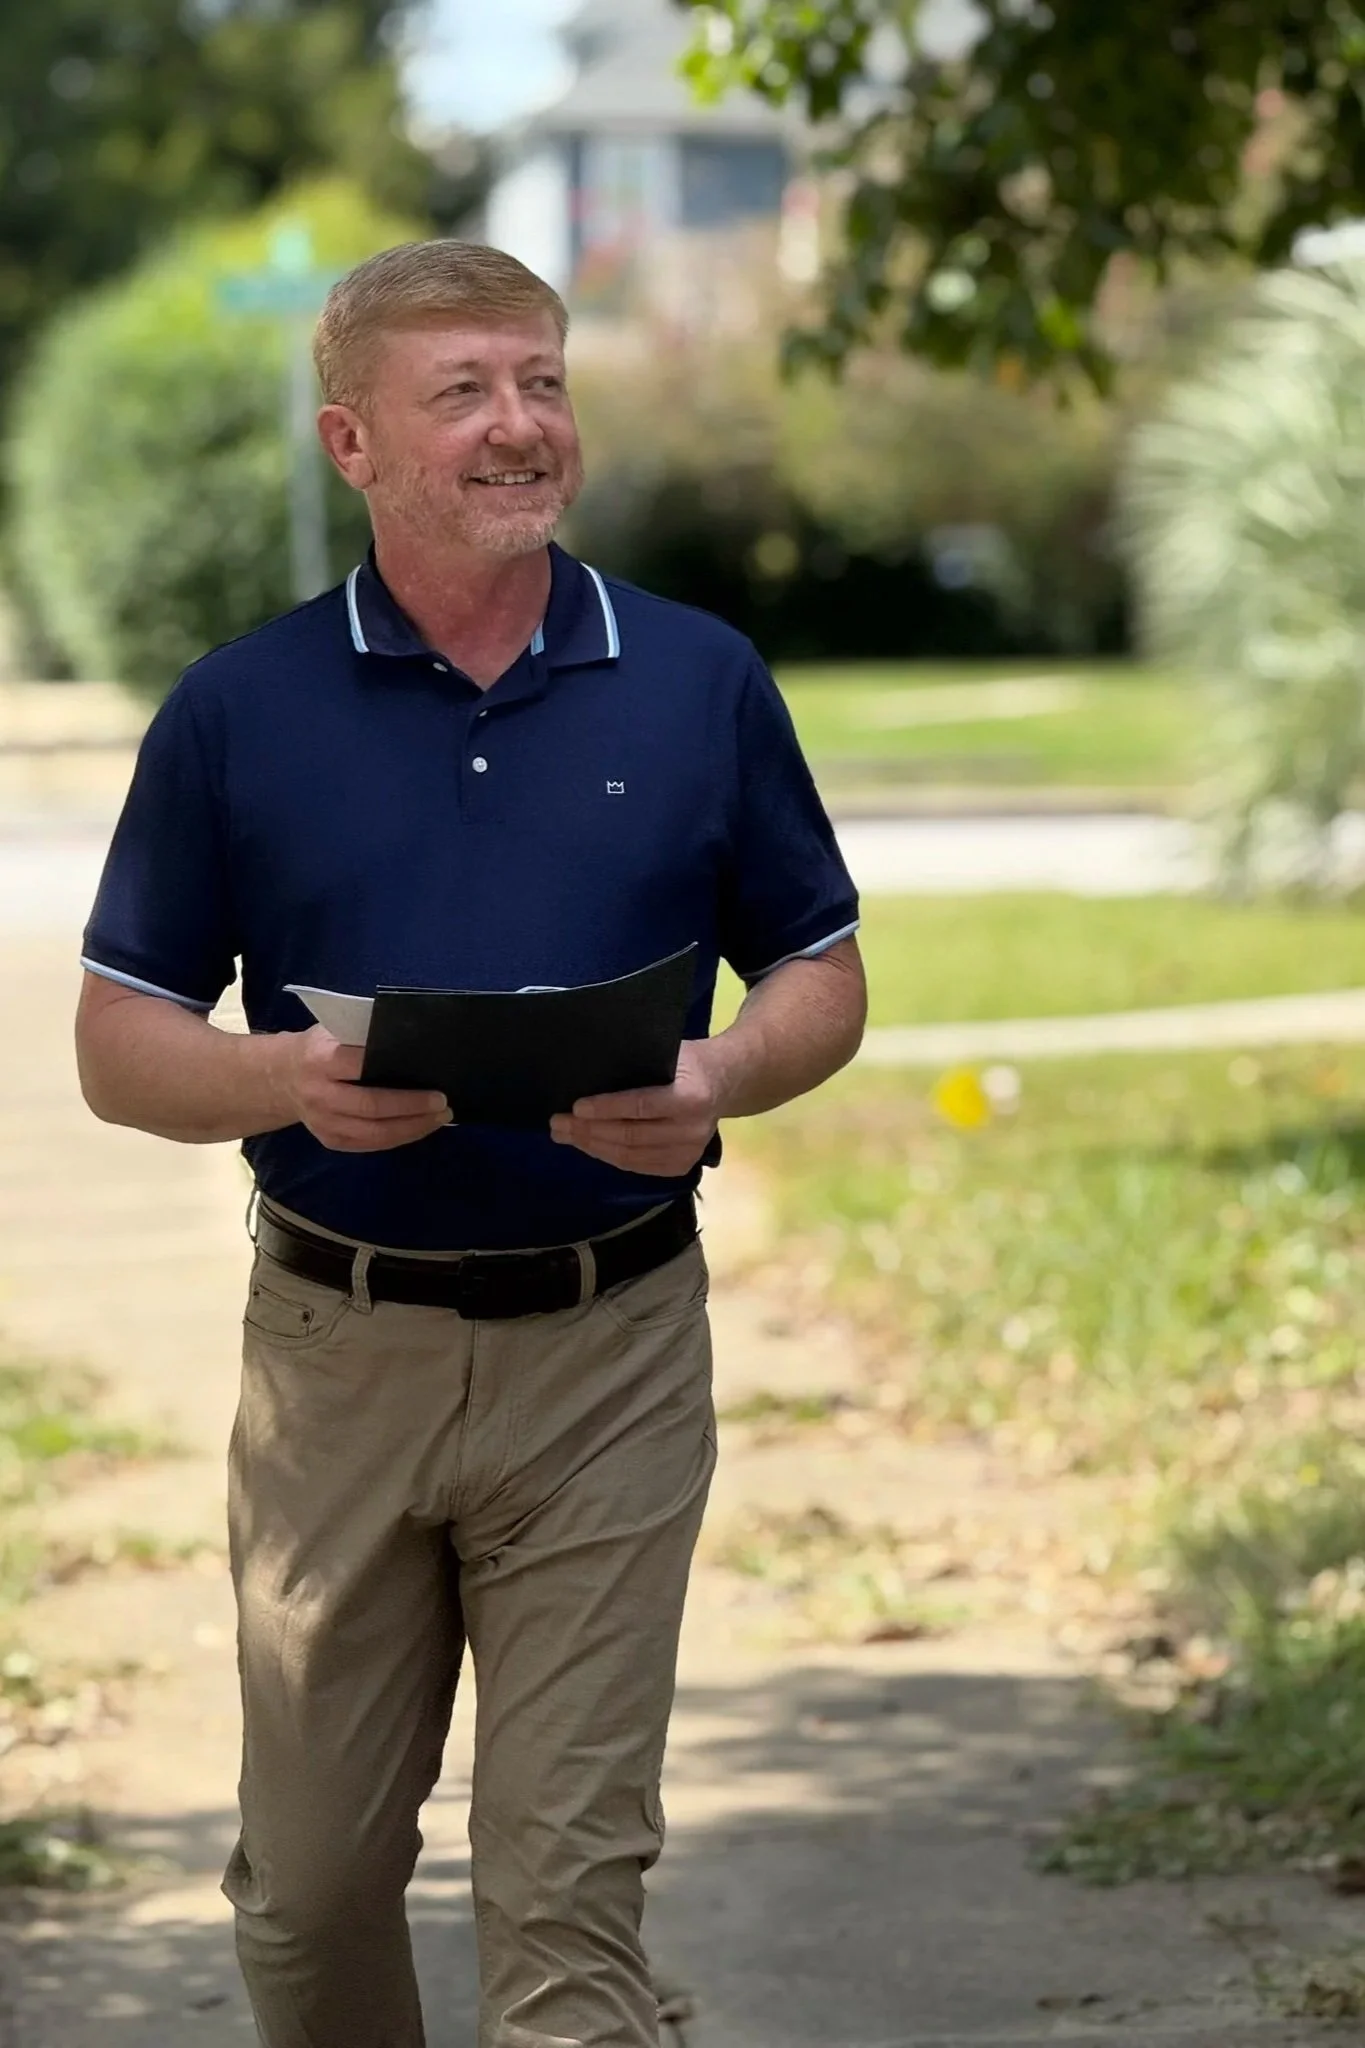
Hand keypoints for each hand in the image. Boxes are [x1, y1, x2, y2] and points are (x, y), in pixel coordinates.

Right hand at [273, 1027, 452, 1152]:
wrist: (282, 1078)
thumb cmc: (319, 1048)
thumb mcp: (333, 1030)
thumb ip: (363, 1034)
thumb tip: (410, 1039)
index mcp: (320, 1060)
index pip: (359, 1065)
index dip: (393, 1069)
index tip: (427, 1070)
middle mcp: (319, 1095)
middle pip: (370, 1106)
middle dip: (411, 1106)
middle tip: (442, 1102)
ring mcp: (323, 1123)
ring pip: (373, 1133)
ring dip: (412, 1128)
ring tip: (440, 1118)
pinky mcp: (331, 1140)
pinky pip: (370, 1145)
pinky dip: (399, 1138)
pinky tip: (420, 1128)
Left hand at [550, 1041, 721, 1175]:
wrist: (725, 1082)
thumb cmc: (689, 1061)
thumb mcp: (669, 1052)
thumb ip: (637, 1066)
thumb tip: (586, 1075)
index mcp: (691, 1097)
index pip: (641, 1106)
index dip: (606, 1108)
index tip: (575, 1107)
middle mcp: (692, 1130)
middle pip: (631, 1136)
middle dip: (589, 1131)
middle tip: (558, 1123)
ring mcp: (689, 1153)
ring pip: (630, 1156)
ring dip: (593, 1146)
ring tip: (565, 1135)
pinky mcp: (681, 1166)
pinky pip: (637, 1167)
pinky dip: (609, 1156)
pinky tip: (588, 1145)